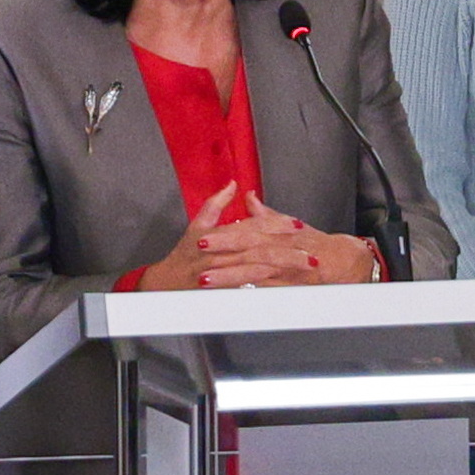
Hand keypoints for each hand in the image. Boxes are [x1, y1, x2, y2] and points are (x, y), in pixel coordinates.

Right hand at [135, 185, 302, 290]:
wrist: (163, 285)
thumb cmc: (182, 256)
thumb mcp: (196, 224)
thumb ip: (216, 203)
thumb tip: (233, 184)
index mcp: (215, 234)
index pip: (251, 226)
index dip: (275, 224)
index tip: (297, 224)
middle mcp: (217, 251)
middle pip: (258, 246)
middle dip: (287, 247)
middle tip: (310, 249)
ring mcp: (218, 272)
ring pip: (256, 266)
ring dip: (283, 266)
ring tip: (305, 265)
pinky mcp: (219, 290)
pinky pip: (247, 286)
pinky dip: (267, 284)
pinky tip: (286, 283)